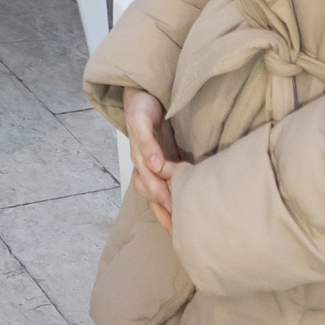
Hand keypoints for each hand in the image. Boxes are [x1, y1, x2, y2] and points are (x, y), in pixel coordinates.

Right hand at [122, 89, 192, 232]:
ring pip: (156, 194)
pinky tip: (184, 209)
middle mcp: (145, 165)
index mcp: (139, 157)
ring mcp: (153, 165)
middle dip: (165, 213)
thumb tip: (154, 165)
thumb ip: (146, 142)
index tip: (176, 209)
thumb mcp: (141, 119)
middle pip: (152, 195)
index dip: (163, 197)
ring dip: (167, 211)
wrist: (143, 93)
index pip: (150, 184)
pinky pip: (166, 186)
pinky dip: (172, 200)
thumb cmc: (141, 105)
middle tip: (182, 232)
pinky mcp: (164, 162)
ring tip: (182, 228)